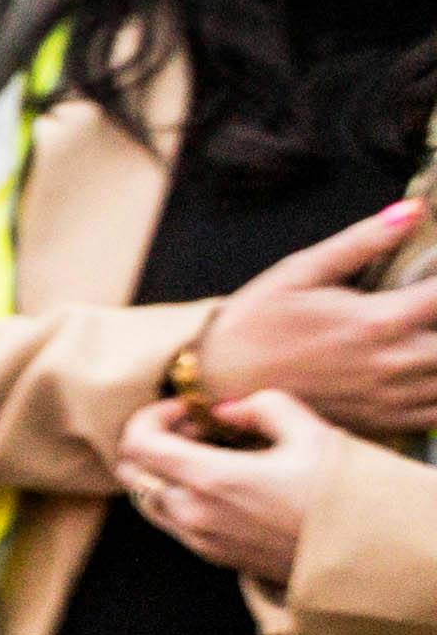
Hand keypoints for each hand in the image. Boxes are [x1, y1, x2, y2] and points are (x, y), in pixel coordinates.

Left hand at [118, 386, 342, 592]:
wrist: (366, 556)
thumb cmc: (341, 493)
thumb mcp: (310, 432)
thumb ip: (261, 406)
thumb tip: (225, 411)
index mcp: (210, 481)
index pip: (137, 444)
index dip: (151, 416)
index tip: (186, 408)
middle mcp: (194, 515)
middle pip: (132, 473)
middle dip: (152, 441)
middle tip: (196, 428)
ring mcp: (200, 540)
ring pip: (148, 499)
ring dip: (164, 471)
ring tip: (212, 453)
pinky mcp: (214, 556)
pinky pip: (172, 522)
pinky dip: (179, 495)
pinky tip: (223, 482)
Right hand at [197, 202, 436, 438]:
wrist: (219, 383)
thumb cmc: (254, 324)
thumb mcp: (300, 271)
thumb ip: (363, 242)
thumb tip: (412, 211)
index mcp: (377, 320)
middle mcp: (391, 363)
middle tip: (431, 308)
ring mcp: (389, 398)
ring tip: (430, 335)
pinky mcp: (380, 423)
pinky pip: (434, 415)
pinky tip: (426, 371)